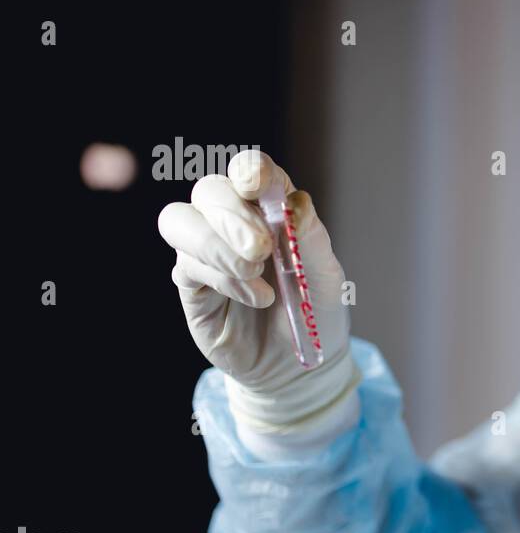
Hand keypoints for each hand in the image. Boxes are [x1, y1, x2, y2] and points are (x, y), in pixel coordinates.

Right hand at [158, 150, 355, 429]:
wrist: (299, 363)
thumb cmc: (314, 310)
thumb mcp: (325, 276)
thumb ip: (312, 237)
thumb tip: (296, 200)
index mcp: (269, 207)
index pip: (250, 172)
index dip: (249, 170)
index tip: (255, 183)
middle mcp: (231, 221)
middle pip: (209, 190)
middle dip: (232, 216)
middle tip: (262, 249)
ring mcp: (205, 250)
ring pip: (180, 221)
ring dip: (217, 245)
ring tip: (256, 273)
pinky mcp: (190, 283)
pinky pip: (186, 265)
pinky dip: (223, 279)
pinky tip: (256, 297)